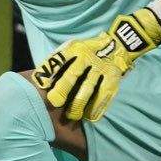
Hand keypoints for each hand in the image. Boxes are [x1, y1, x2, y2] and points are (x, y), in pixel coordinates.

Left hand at [33, 7, 160, 123]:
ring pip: (88, 88)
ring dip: (78, 103)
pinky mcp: (113, 76)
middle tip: (54, 102)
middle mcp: (87, 57)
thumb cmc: (90, 49)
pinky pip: (104, 94)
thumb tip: (39, 79)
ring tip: (71, 115)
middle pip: (72, 74)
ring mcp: (101, 67)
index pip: (58, 59)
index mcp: (74, 48)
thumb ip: (61, 59)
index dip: (49, 72)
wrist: (120, 42)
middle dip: (62, 89)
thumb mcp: (75, 48)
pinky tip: (91, 117)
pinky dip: (97, 107)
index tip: (40, 84)